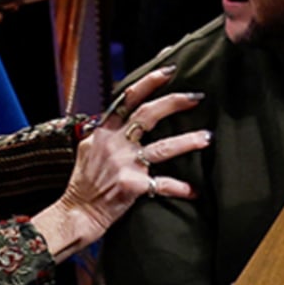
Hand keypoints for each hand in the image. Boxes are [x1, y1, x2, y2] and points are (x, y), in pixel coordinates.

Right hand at [32, 66, 209, 259]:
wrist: (76, 214)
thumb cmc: (83, 184)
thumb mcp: (88, 149)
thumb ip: (105, 132)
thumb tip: (119, 117)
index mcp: (103, 132)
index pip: (126, 99)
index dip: (148, 82)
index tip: (169, 70)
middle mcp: (114, 144)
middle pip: (147, 115)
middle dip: (174, 103)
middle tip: (196, 97)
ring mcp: (124, 164)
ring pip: (163, 147)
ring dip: (188, 141)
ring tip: (207, 137)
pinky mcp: (132, 185)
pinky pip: (162, 184)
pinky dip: (180, 188)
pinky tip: (194, 191)